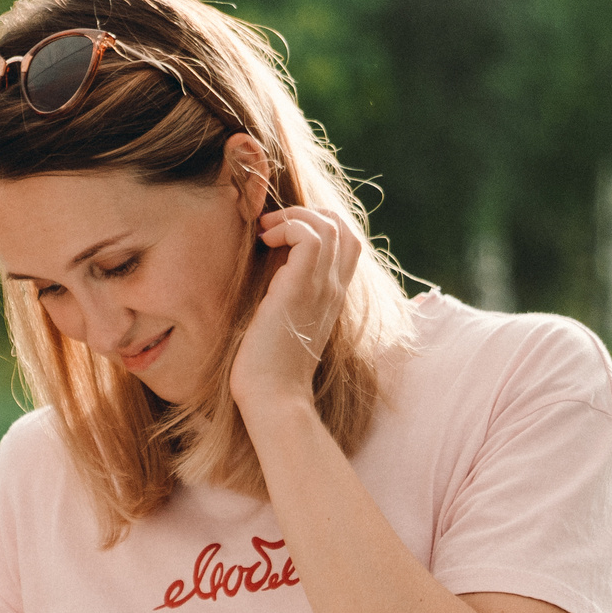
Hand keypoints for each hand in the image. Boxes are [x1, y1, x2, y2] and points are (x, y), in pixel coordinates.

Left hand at [226, 203, 363, 422]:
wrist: (273, 398)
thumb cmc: (268, 372)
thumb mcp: (280, 328)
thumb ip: (283, 302)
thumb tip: (264, 283)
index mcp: (330, 298)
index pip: (347, 245)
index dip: (319, 226)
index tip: (281, 236)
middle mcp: (332, 290)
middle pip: (345, 228)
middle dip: (309, 213)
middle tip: (273, 228)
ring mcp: (321, 288)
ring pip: (330, 225)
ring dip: (295, 216)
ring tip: (266, 232)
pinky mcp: (301, 289)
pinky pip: (311, 236)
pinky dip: (288, 226)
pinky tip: (265, 242)